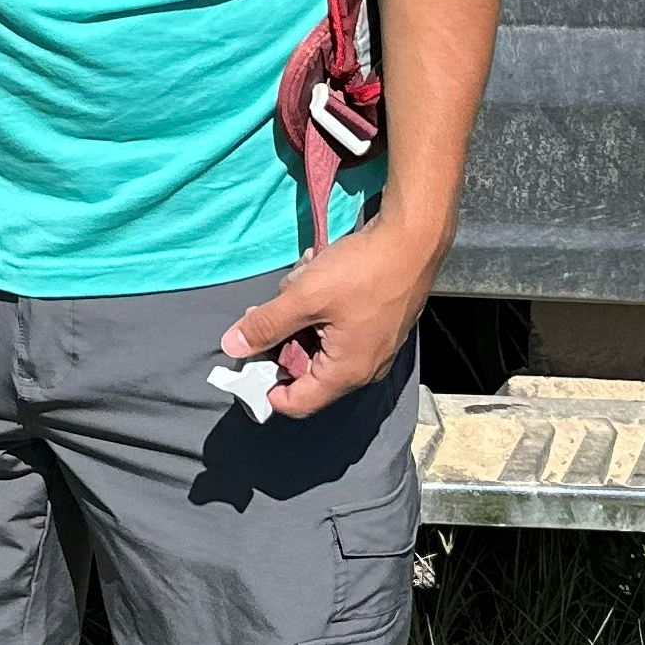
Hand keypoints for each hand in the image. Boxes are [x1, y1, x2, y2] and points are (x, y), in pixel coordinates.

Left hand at [222, 217, 444, 415]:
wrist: (413, 241)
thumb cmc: (362, 272)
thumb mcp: (305, 297)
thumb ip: (266, 324)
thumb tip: (231, 346)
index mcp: (346, 373)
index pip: (298, 403)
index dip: (265, 388)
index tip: (245, 361)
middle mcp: (363, 369)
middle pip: (306, 372)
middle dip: (281, 341)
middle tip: (270, 308)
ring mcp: (373, 348)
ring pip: (319, 345)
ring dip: (300, 319)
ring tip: (299, 285)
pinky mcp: (377, 327)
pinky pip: (336, 330)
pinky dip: (320, 310)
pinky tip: (317, 278)